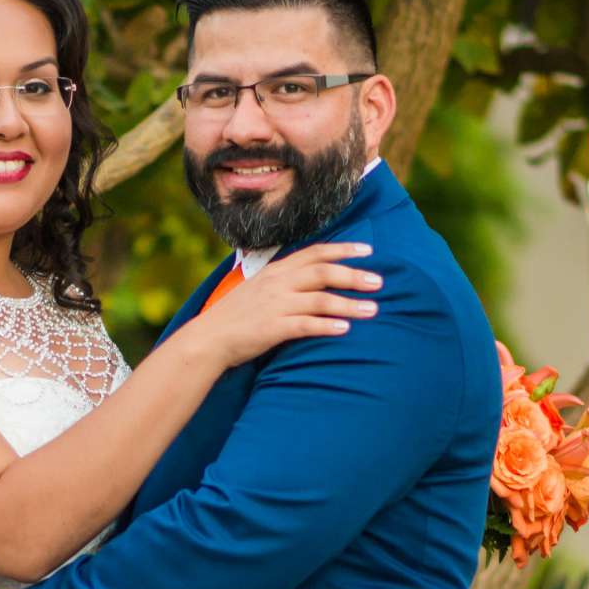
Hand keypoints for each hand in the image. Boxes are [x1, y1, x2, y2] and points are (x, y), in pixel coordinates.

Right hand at [191, 243, 381, 370]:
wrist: (208, 338)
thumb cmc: (236, 316)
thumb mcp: (259, 288)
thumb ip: (285, 281)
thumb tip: (311, 278)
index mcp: (276, 270)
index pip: (315, 253)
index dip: (343, 250)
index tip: (368, 251)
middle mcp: (278, 283)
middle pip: (323, 272)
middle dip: (354, 275)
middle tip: (380, 282)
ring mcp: (276, 305)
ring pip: (320, 299)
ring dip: (349, 304)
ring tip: (373, 310)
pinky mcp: (273, 328)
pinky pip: (306, 325)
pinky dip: (327, 326)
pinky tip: (345, 329)